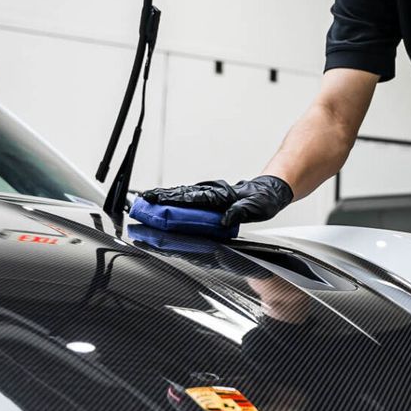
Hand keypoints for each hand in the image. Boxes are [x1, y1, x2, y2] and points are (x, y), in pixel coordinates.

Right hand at [140, 175, 292, 226]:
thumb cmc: (264, 199)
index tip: (154, 198)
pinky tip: (165, 205)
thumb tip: (226, 219)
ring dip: (165, 199)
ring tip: (146, 203)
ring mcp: (211, 195)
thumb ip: (241, 212)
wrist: (270, 191)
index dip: (172, 199)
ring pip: (183, 196)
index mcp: (220, 196)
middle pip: (181, 195)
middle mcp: (212, 193)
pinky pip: (190, 200)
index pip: (191, 198)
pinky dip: (175, 202)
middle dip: (160, 198)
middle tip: (140, 201)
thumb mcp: (257, 207)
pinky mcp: (211, 200)